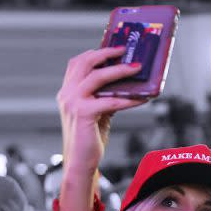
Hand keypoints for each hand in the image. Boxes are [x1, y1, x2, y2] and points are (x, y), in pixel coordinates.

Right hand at [56, 47, 147, 210]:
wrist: (80, 162)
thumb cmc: (89, 139)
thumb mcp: (97, 112)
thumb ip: (104, 96)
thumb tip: (125, 84)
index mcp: (67, 91)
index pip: (78, 63)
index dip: (96, 52)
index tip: (115, 48)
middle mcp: (67, 93)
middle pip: (86, 62)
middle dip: (107, 54)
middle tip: (127, 51)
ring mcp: (73, 102)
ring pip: (98, 77)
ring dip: (120, 70)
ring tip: (137, 68)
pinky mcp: (84, 113)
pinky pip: (111, 100)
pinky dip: (129, 98)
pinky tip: (143, 99)